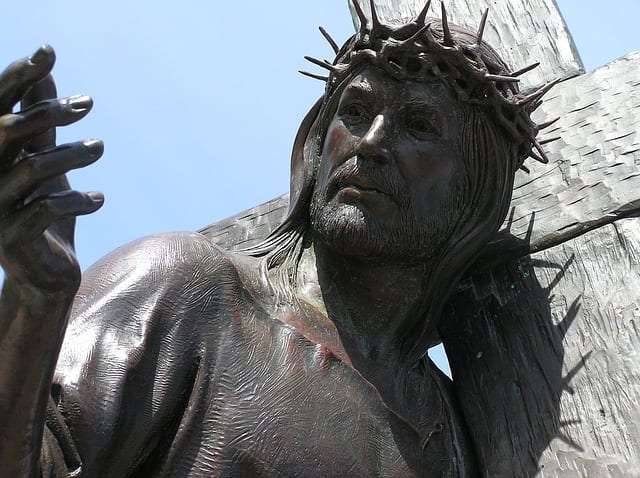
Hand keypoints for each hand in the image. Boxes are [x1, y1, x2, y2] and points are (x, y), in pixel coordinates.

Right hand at [0, 45, 103, 294]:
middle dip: (47, 112)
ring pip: (32, 169)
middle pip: (8, 132)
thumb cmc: (44, 210)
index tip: (49, 51)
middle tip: (88, 103)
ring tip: (100, 146)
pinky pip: (48, 208)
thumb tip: (45, 76)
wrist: (45, 273)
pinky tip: (98, 199)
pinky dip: (78, 200)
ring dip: (73, 154)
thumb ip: (42, 125)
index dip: (19, 78)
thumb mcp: (45, 163)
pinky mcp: (13, 238)